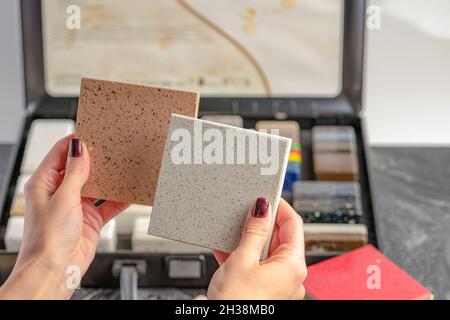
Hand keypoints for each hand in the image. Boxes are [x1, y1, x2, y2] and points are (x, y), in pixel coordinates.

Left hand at [0, 135, 128, 298]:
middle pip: (80, 168)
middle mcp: (60, 193)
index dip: (76, 142)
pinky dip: (120, 199)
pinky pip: (108, 204)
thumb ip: (75, 172)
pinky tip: (130, 192)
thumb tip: (80, 148)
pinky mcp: (91, 219)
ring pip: (97, 186)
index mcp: (44, 183)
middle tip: (112, 148)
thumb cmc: (48, 238)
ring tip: (123, 166)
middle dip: (96, 159)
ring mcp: (77, 206)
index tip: (93, 132)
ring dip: (109, 179)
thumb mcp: (64, 198)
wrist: (57, 269)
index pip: (60, 153)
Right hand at [208, 198, 306, 299]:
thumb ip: (253, 231)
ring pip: (267, 252)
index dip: (280, 207)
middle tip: (247, 211)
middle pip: (281, 238)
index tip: (268, 196)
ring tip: (234, 231)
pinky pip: (258, 266)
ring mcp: (278, 285)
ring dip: (250, 240)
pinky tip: (228, 250)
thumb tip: (261, 208)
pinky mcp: (265, 291)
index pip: (294, 224)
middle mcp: (291, 277)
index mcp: (293, 266)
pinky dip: (245, 256)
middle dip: (262, 224)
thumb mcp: (242, 259)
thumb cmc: (236, 304)